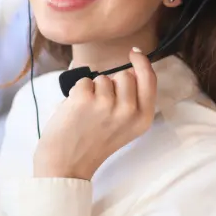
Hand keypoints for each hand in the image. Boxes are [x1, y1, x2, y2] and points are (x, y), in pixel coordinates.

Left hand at [34, 49, 157, 179]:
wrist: (66, 164)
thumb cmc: (92, 143)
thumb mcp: (123, 127)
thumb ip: (131, 101)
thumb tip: (129, 70)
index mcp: (143, 119)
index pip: (150, 80)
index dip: (142, 63)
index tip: (134, 52)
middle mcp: (129, 112)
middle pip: (124, 75)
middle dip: (111, 83)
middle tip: (100, 107)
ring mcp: (107, 105)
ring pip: (102, 78)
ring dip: (93, 89)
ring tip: (87, 112)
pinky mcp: (85, 100)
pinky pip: (83, 81)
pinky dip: (77, 92)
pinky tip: (76, 111)